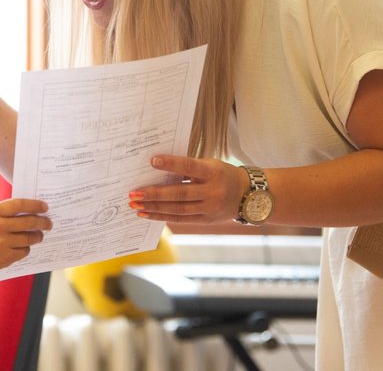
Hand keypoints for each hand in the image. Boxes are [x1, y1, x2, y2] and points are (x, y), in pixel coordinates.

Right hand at [0, 198, 50, 277]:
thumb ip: (6, 211)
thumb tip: (33, 210)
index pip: (20, 205)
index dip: (35, 205)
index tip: (45, 206)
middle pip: (29, 222)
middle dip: (43, 222)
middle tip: (48, 223)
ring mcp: (2, 244)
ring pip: (29, 238)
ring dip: (38, 236)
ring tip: (39, 235)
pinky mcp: (5, 258)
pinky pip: (24, 251)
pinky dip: (27, 247)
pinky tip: (24, 245)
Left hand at [129, 155, 245, 224]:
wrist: (248, 195)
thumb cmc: (222, 174)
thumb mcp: (211, 165)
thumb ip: (189, 168)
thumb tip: (158, 169)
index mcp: (213, 172)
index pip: (190, 167)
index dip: (172, 164)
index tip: (152, 161)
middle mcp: (212, 192)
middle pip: (180, 193)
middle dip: (154, 194)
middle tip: (134, 193)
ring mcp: (209, 208)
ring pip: (177, 209)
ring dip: (154, 208)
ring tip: (135, 204)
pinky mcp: (205, 220)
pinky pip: (181, 219)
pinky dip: (162, 217)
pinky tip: (147, 213)